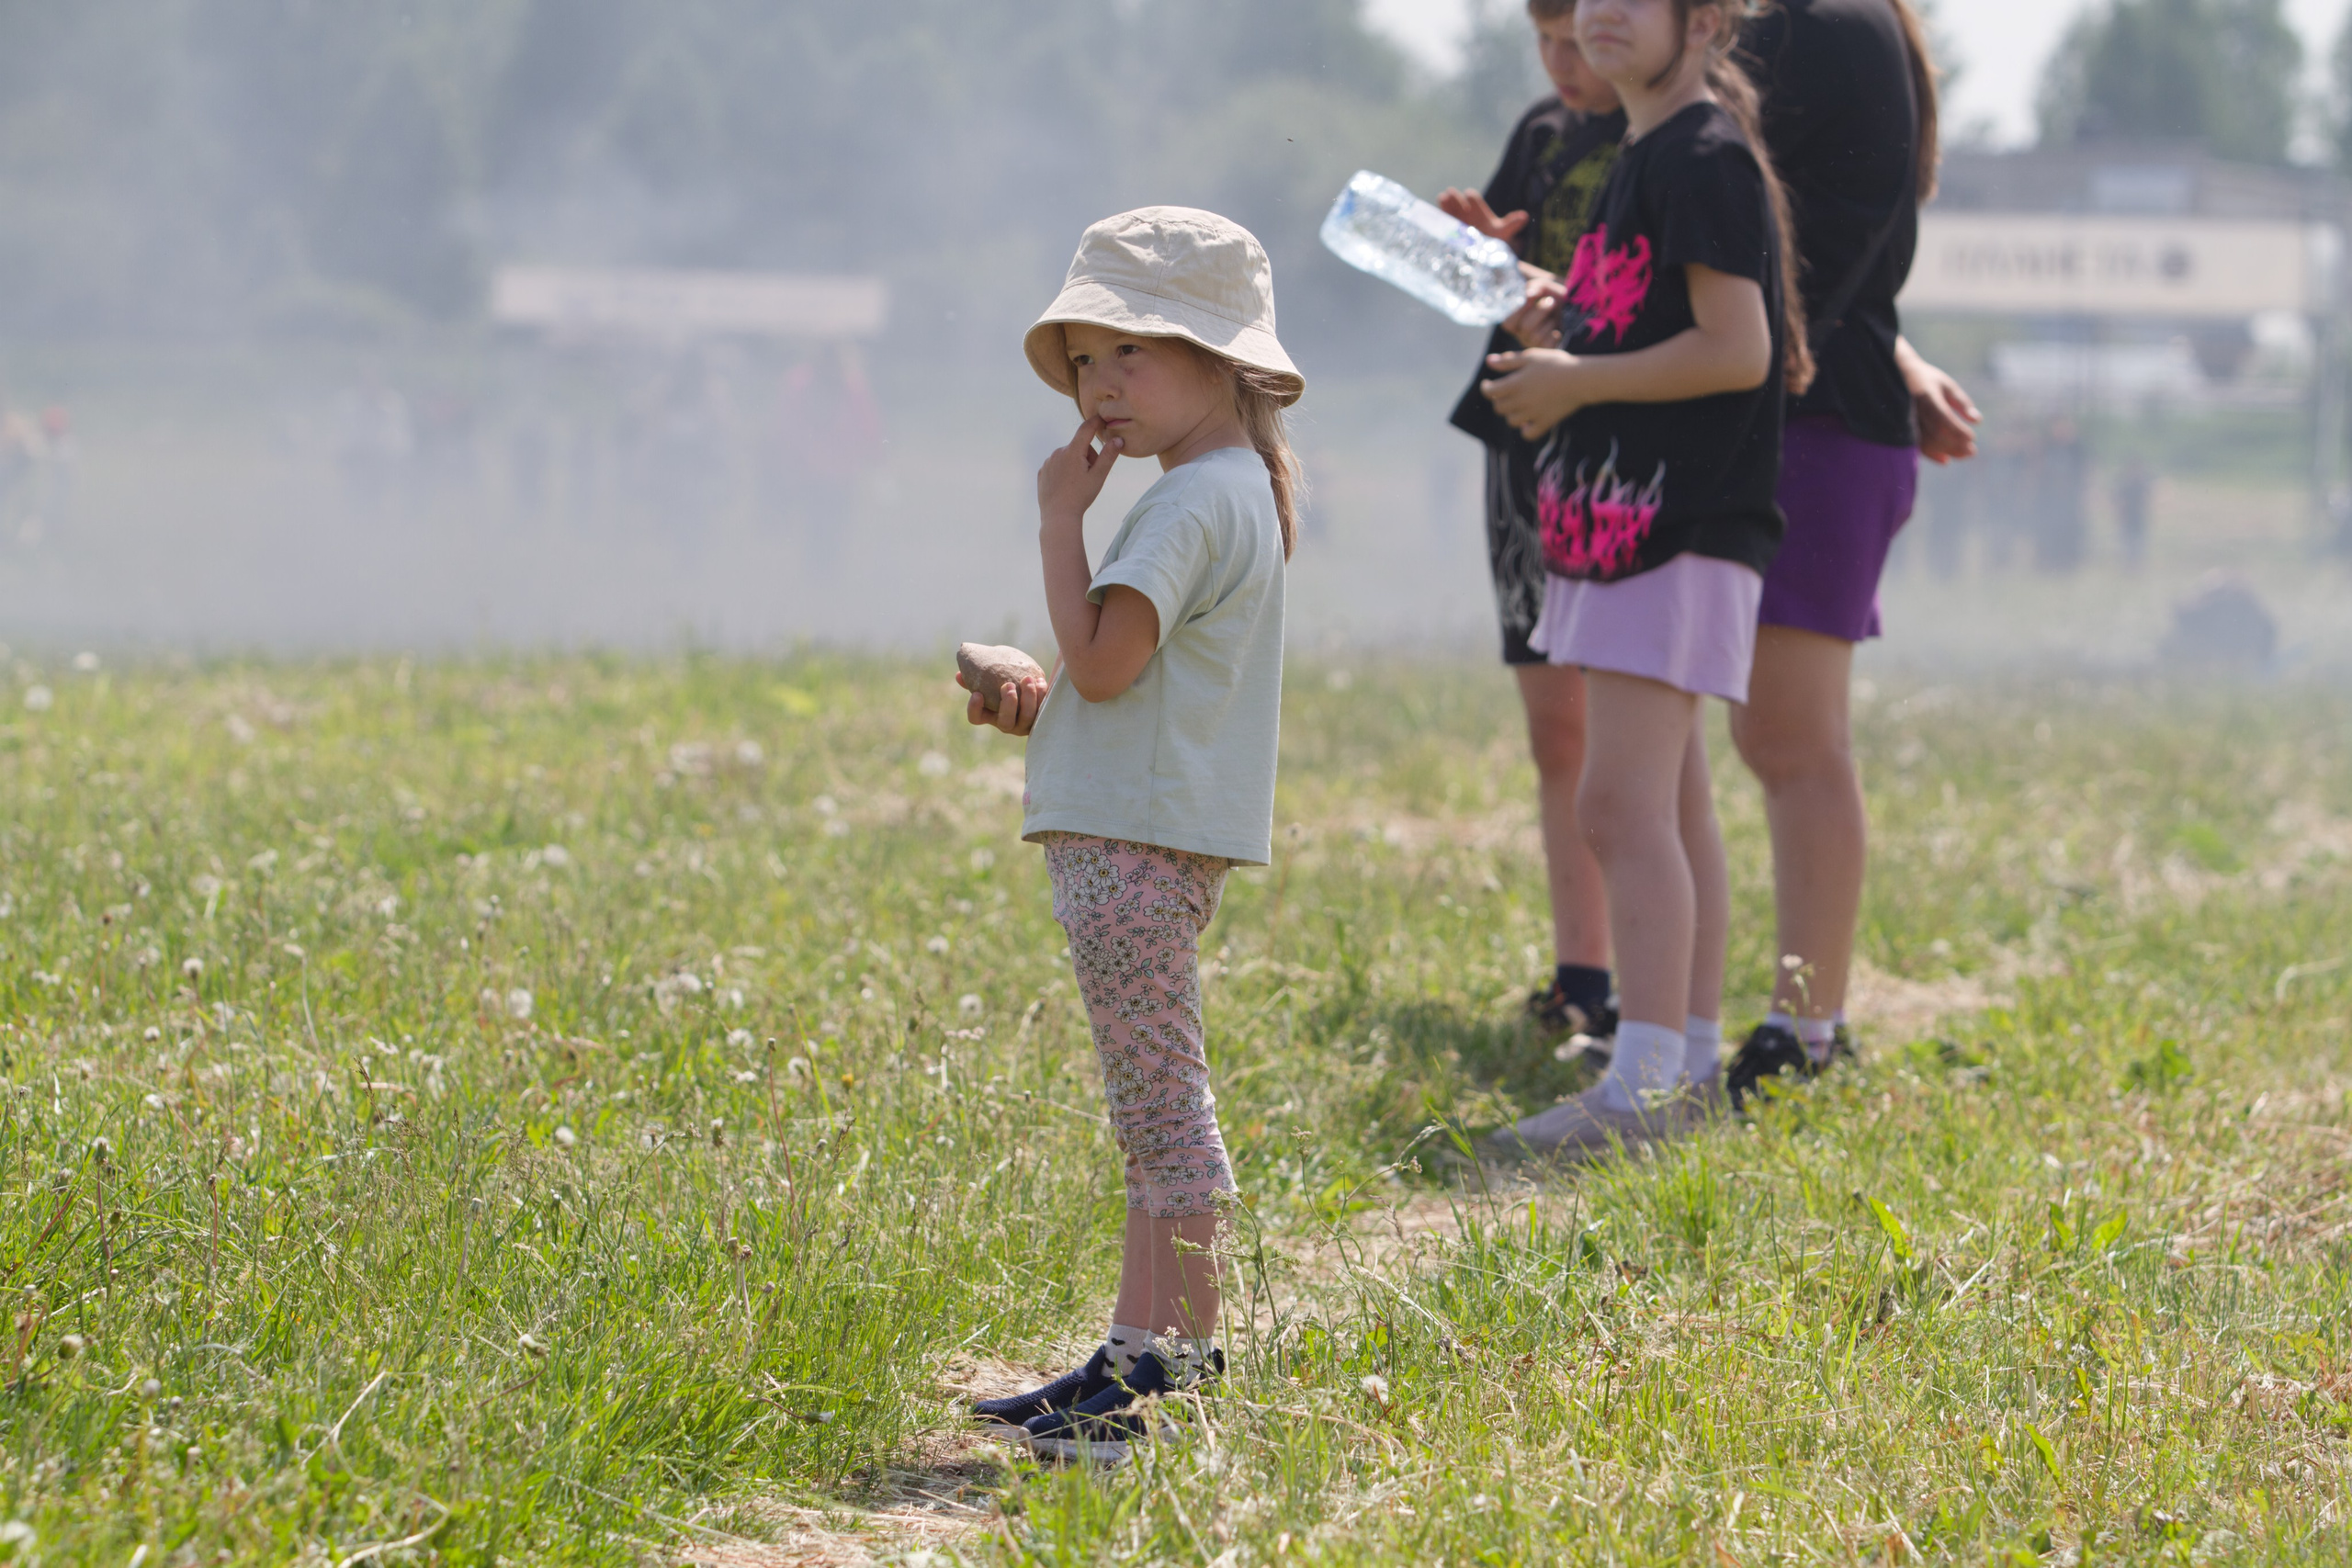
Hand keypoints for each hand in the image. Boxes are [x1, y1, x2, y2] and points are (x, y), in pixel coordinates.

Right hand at [961, 670, 1048, 735]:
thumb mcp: (991, 679)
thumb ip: (977, 677)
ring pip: (1027, 718)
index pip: (976, 718)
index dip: (975, 709)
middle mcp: (1007, 724)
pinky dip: (1042, 695)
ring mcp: (1026, 723)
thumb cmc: (1005, 680)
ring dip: (1028, 698)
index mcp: (990, 715)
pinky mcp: (1042, 717)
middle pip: (1005, 723)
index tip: (977, 694)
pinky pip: (1043, 710)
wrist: (1031, 684)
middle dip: (1008, 705)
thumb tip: (960, 675)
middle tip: (1008, 686)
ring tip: (1027, 679)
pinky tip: (1039, 680)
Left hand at [1037, 415, 1121, 521]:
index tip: (1102, 417)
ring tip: (1077, 484)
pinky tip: (1066, 486)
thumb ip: (1109, 456)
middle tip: (1090, 476)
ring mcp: (1048, 462)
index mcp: (1073, 451)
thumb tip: (1118, 439)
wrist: (1058, 516)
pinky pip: (1057, 465)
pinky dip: (1064, 471)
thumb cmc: (1081, 497)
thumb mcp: (1099, 476)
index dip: (1095, 422)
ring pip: (1068, 456)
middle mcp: (1058, 452)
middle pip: (1079, 446)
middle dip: (1088, 456)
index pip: (1086, 429)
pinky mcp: (1043, 471)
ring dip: (1075, 464)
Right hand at [1437, 188, 1527, 242]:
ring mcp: (1457, 221)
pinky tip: (1435, 214)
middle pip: (1460, 202)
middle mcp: (1467, 214)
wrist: (1483, 257)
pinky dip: (1439, 216)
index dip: (1472, 200)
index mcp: (1479, 212)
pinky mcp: (1449, 229)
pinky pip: (1443, 220)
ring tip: (1443, 198)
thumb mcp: (1503, 233)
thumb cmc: (1494, 243)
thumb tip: (1525, 216)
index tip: (1468, 198)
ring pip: (1450, 209)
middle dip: (1456, 199)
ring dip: (1446, 204)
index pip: (1474, 201)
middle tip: (1451, 194)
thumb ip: (1511, 224)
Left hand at [1480, 348, 1584, 439]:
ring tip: (1519, 404)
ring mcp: (1533, 414)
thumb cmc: (1556, 363)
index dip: (1486, 388)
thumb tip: (1488, 361)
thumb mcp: (1531, 357)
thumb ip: (1508, 361)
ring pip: (1511, 421)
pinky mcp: (1545, 422)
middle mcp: (1521, 401)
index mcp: (1516, 383)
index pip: (1490, 392)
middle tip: (1507, 393)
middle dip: (1499, 400)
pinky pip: (1528, 434)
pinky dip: (1525, 430)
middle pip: (1499, 408)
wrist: (1581, 378)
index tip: (1489, 384)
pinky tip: (1528, 422)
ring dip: (1511, 413)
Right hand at [1501, 272, 1564, 348]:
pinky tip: (1556, 331)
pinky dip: (1554, 335)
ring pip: (1536, 336)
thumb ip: (1536, 287)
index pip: (1508, 323)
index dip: (1518, 311)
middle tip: (1551, 302)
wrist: (1572, 304)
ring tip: (1555, 316)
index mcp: (1516, 321)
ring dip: (1549, 322)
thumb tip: (1529, 295)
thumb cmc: (1553, 294)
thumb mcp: (1545, 286)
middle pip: (1525, 327)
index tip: (1531, 298)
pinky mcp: (1546, 349)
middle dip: (1539, 312)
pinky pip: (1547, 344)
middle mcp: (1522, 334)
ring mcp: (1533, 343)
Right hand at [1895, 339, 1980, 464]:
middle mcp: (1913, 411)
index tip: (1973, 437)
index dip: (1958, 431)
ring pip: (1927, 443)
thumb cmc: (1925, 379)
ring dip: (1947, 451)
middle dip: (1956, 445)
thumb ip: (1961, 402)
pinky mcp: (1899, 430)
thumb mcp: (1946, 385)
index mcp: (1926, 396)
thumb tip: (1978, 421)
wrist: (1894, 376)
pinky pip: (1916, 446)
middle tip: (1972, 452)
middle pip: (1936, 434)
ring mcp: (1904, 422)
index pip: (1943, 419)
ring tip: (1964, 455)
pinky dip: (1932, 455)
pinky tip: (1946, 459)